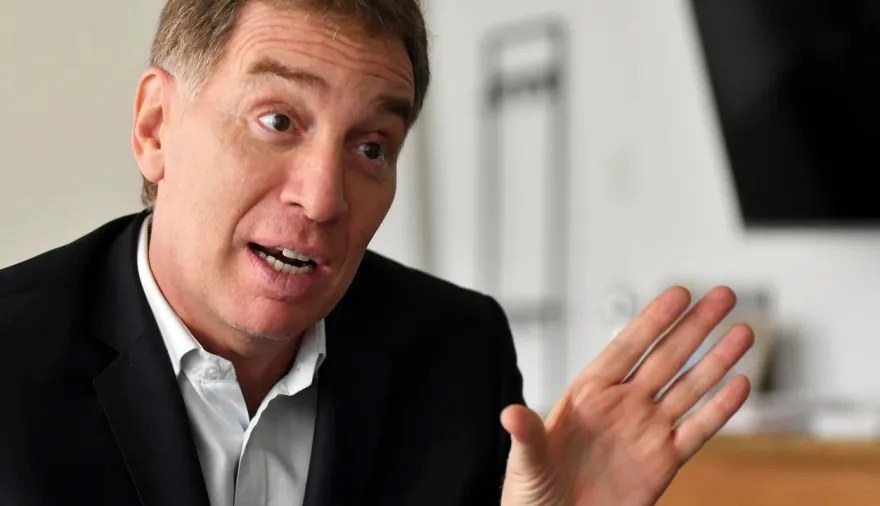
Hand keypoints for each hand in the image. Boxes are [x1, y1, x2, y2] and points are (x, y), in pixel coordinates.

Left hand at [500, 286, 753, 505]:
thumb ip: (527, 436)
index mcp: (588, 395)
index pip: (627, 348)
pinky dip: (719, 410)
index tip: (680, 293)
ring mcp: (646, 431)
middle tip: (723, 295)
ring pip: (689, 388)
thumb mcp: (526, 463)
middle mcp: (622, 405)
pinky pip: (697, 431)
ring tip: (744, 330)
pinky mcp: (664, 462)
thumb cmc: (534, 493)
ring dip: (716, 360)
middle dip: (695, 327)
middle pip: (666, 358)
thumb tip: (510, 414)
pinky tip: (739, 384)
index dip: (654, 320)